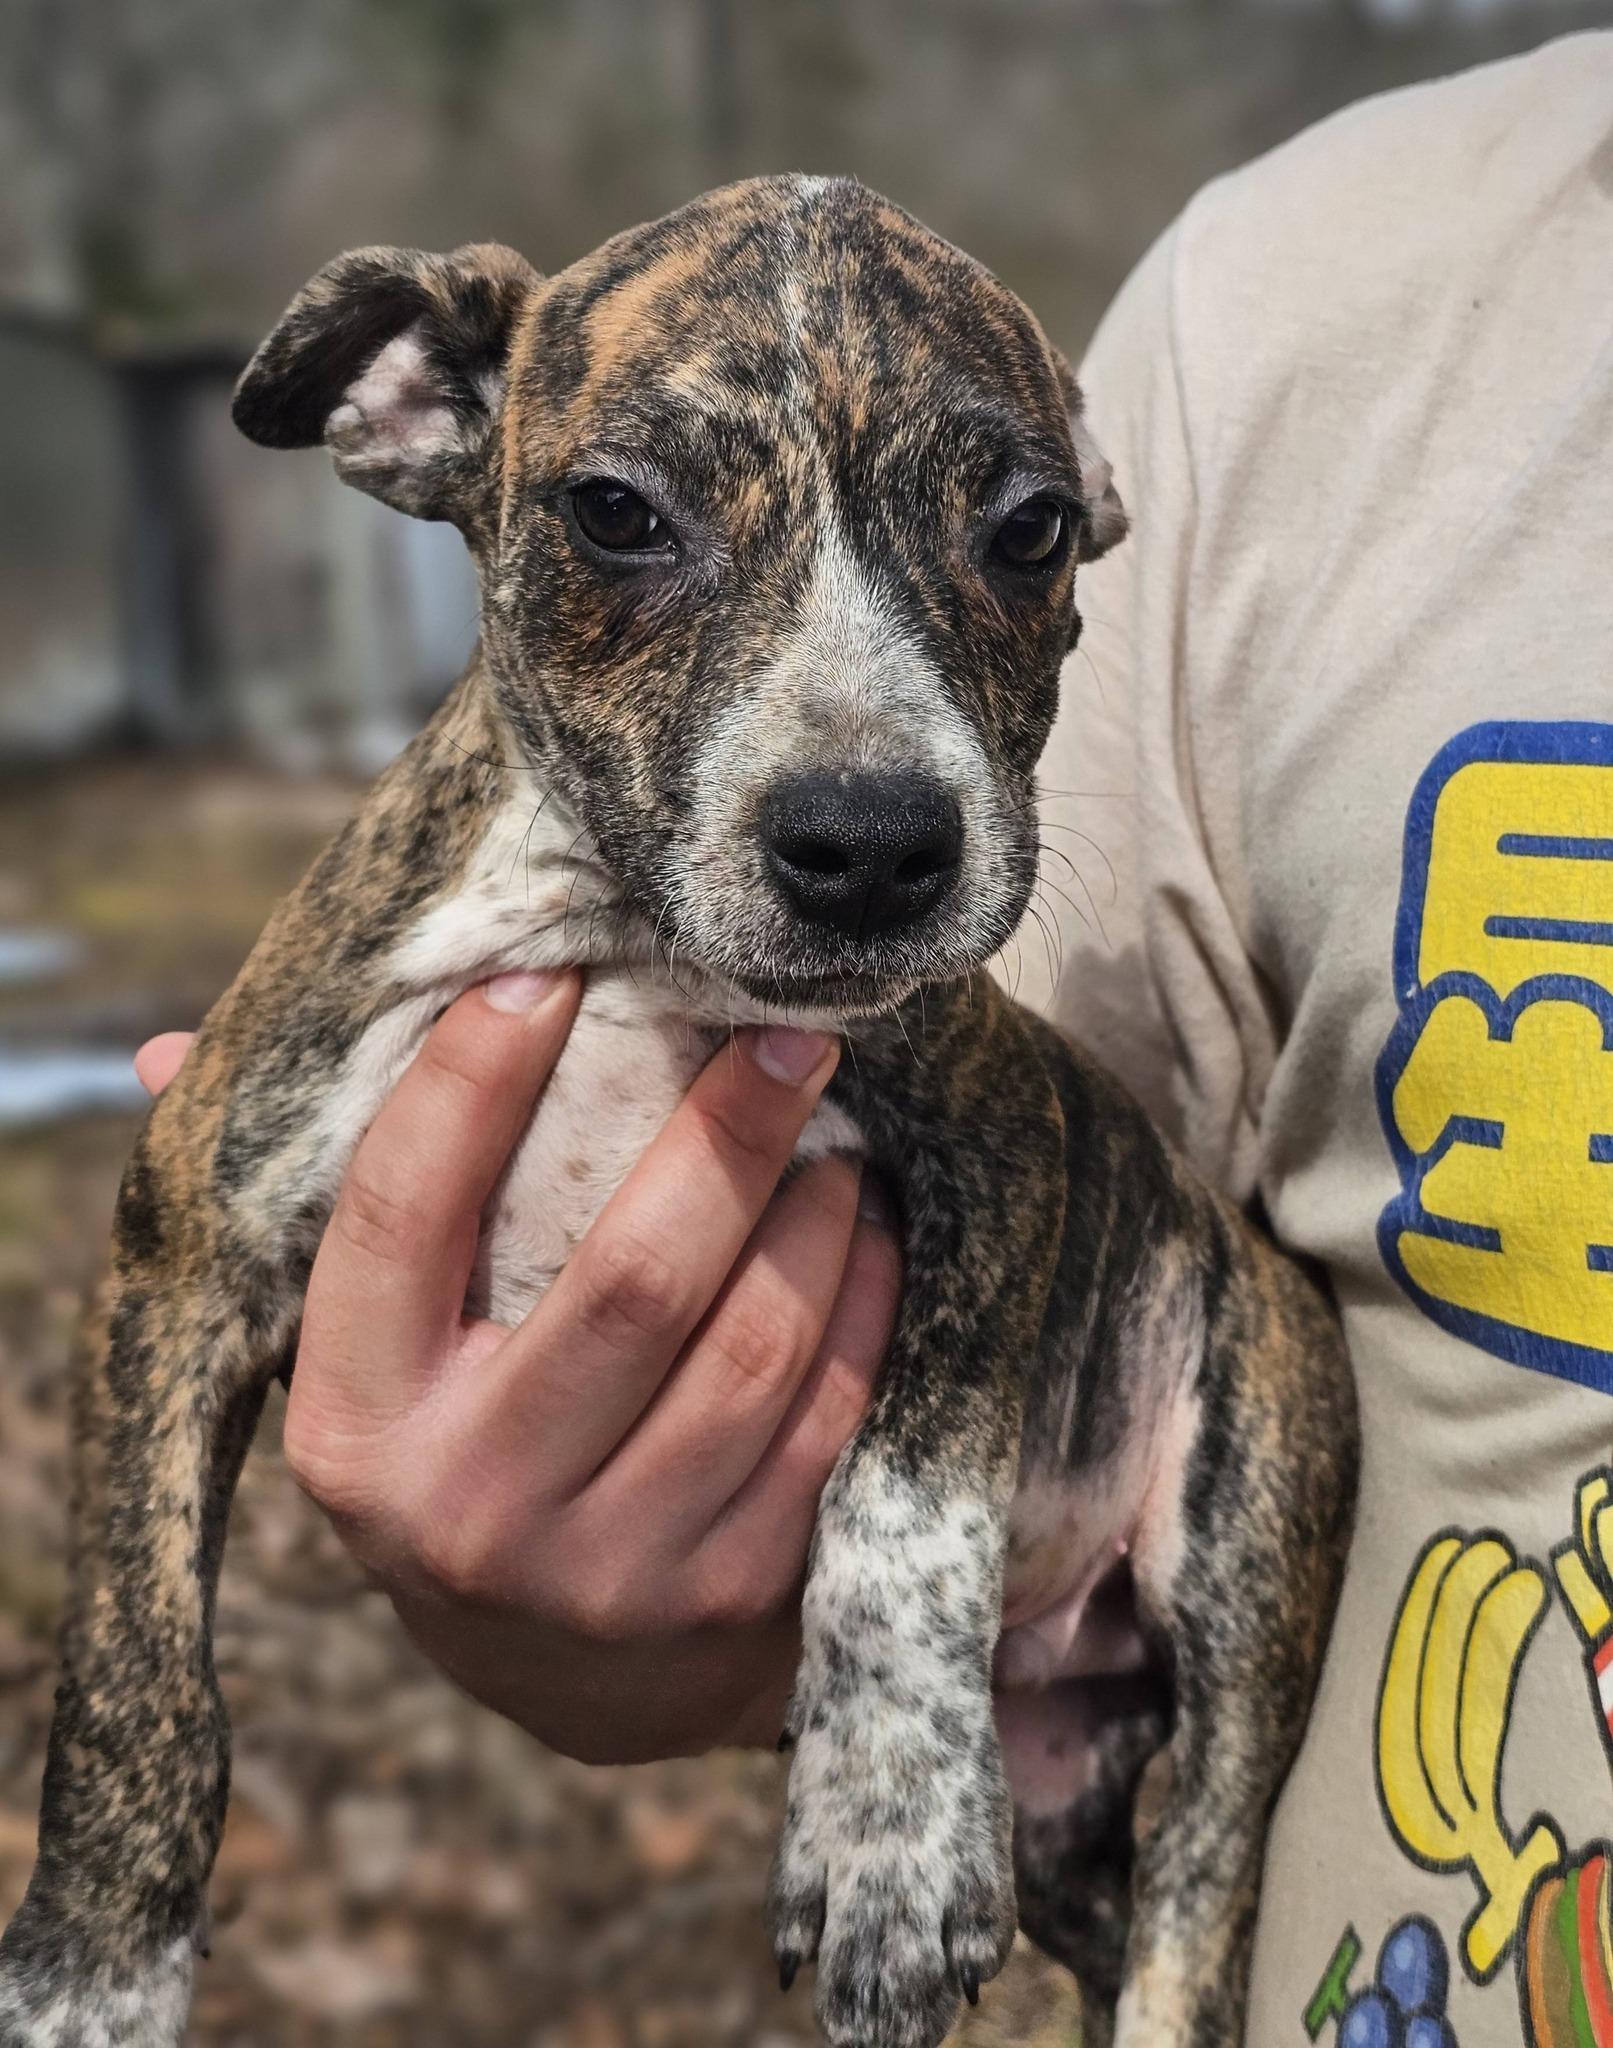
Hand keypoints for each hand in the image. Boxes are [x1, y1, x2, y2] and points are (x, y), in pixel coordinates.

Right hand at [135, 977, 900, 1762]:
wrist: (571, 1674)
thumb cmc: (459, 1449)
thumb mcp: (368, 1361)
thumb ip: (320, 1210)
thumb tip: (159, 1056)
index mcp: (355, 1426)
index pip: (399, 1218)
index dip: (467, 1084)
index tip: (542, 978)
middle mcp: (474, 1510)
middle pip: (627, 1282)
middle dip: (721, 1133)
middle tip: (785, 1030)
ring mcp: (613, 1569)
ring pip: (750, 1346)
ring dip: (810, 1213)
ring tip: (833, 1130)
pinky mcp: (733, 1592)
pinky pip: (825, 1412)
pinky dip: (862, 1300)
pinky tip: (869, 1229)